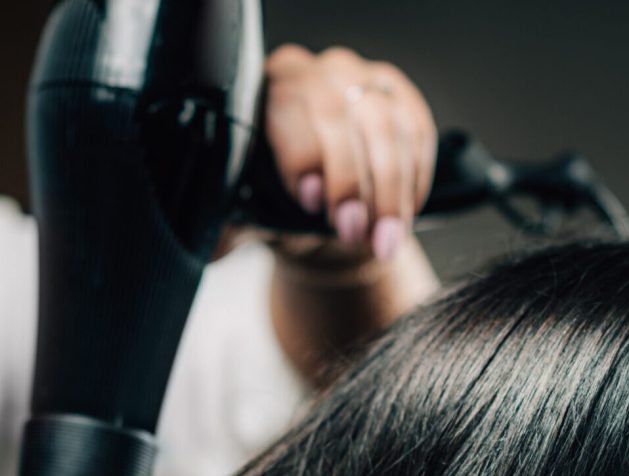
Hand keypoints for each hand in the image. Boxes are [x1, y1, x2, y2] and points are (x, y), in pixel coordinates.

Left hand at [217, 44, 437, 265]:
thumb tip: (210, 249)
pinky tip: (405, 216)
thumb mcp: (245, 215)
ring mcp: (361, 81)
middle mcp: (315, 74)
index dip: (303, 156)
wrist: (312, 207)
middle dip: (350, 181)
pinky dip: (414, 179)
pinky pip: (417, 132)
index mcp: (268, 90)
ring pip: (386, 126)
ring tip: (384, 242)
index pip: (288, 108)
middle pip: (339, 113)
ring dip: (390, 192)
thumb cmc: (275, 205)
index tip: (310, 203)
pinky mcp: (398, 98)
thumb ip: (228, 226)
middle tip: (354, 233)